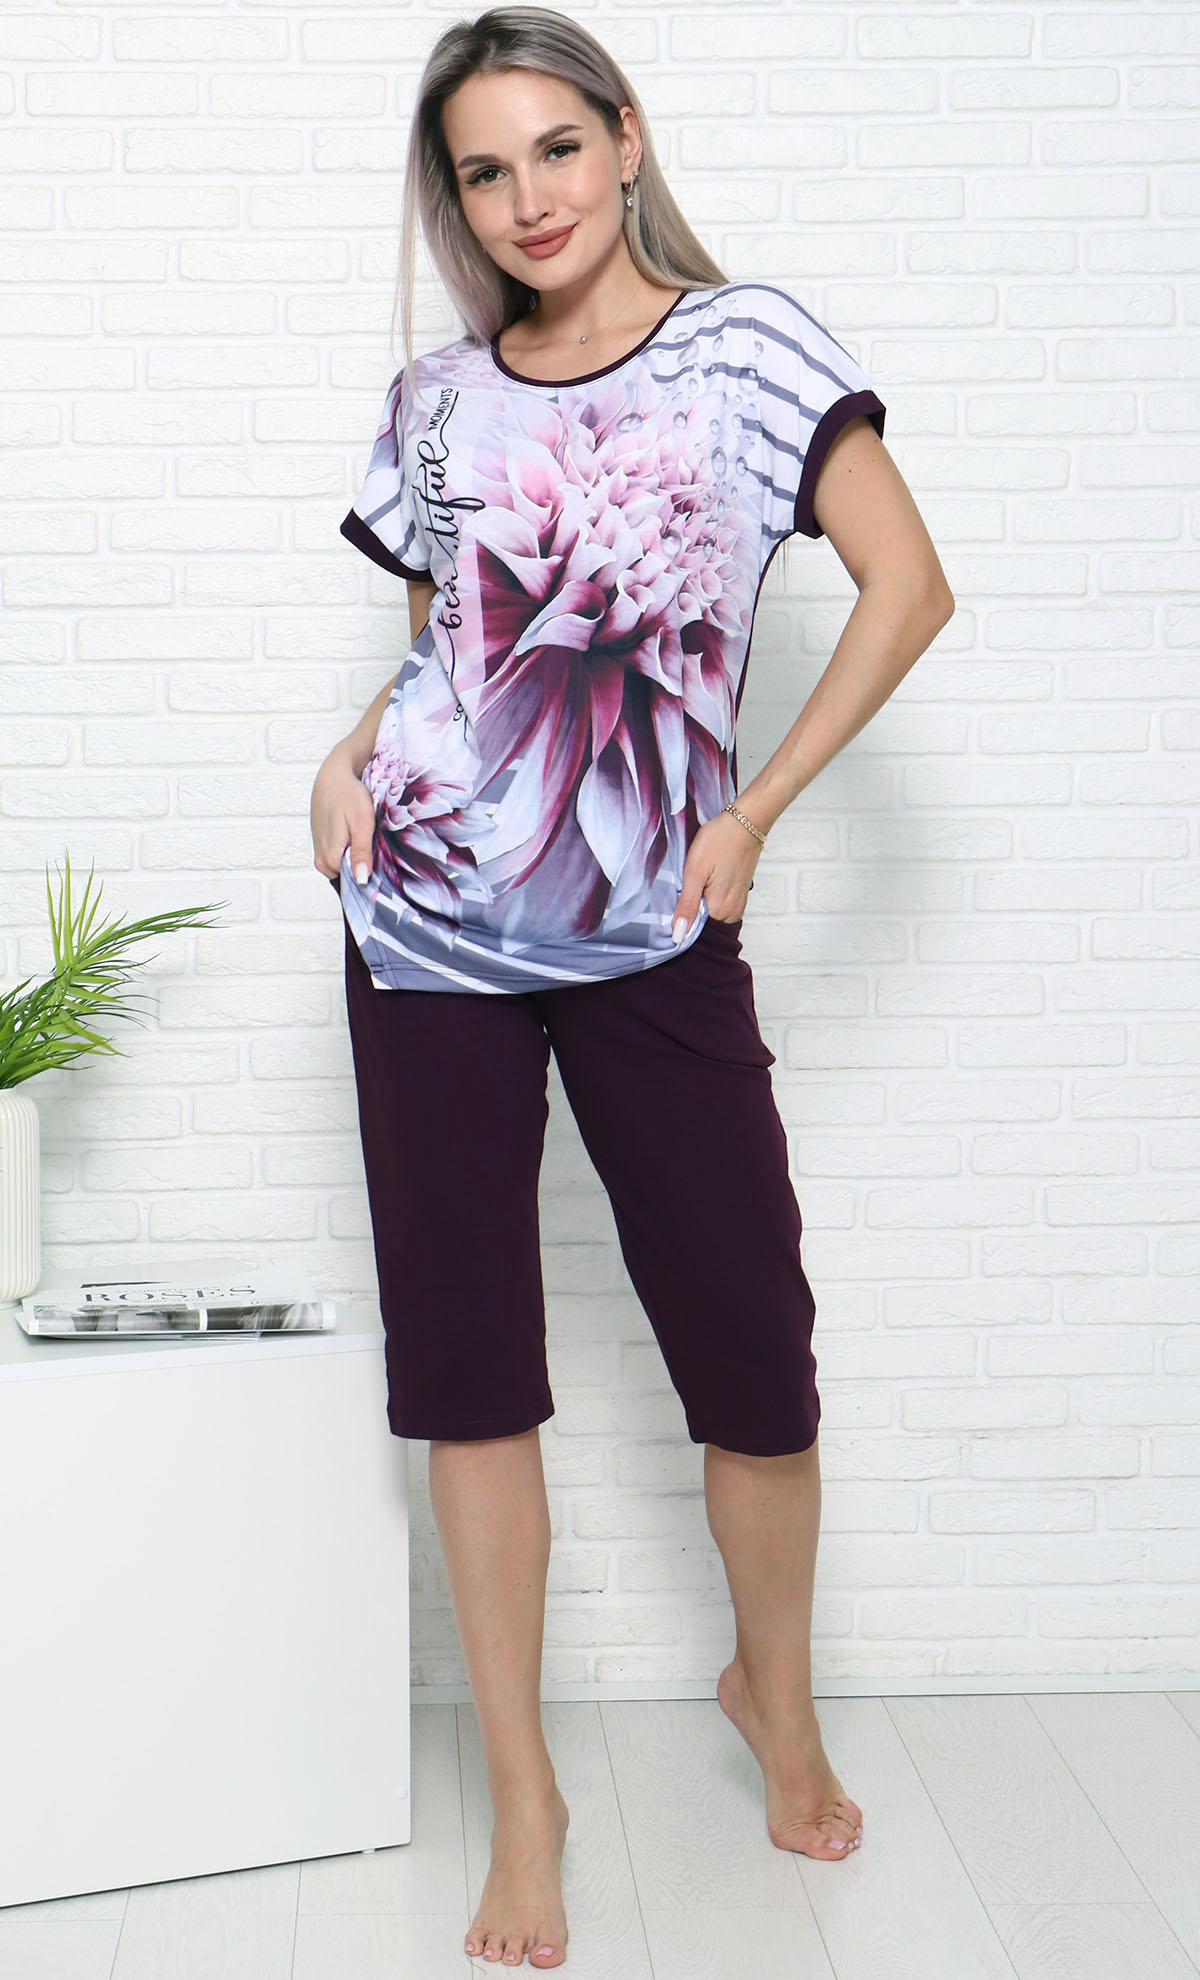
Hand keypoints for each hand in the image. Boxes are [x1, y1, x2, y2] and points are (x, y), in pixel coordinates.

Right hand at [310, 746, 376, 883]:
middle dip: (365, 866)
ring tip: (368, 838)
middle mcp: (321, 860)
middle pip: (349, 876)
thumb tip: (361, 881)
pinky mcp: (321, 845)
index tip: (385, 865)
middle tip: (378, 847)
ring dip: (358, 857)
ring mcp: (319, 853)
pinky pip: (339, 857)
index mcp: (330, 858)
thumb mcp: (362, 823)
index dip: (373, 875)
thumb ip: (361, 853)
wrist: (332, 776)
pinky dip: (350, 850)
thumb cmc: (348, 794)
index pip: (355, 882)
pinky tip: (357, 835)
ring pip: (345, 867)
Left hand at [671, 809, 762, 941]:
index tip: (676, 897)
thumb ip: (687, 906)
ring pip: (710, 913)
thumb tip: (678, 935)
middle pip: (702, 922)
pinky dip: (710, 896)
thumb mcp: (695, 872)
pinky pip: (720, 904)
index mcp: (721, 910)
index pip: (693, 929)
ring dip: (700, 902)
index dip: (680, 916)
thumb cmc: (720, 841)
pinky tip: (707, 880)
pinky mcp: (740, 894)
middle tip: (687, 884)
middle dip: (690, 909)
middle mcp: (732, 912)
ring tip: (698, 880)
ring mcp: (738, 903)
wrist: (744, 822)